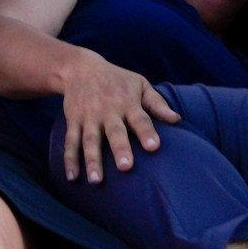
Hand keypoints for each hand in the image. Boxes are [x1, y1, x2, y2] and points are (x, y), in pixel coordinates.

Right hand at [58, 54, 181, 181]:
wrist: (80, 68)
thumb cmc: (117, 80)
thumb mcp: (140, 85)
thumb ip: (157, 104)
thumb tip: (177, 120)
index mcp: (128, 103)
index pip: (140, 119)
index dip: (147, 132)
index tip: (153, 147)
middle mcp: (108, 111)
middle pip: (114, 132)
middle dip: (120, 149)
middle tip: (126, 167)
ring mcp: (88, 117)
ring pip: (90, 141)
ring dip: (92, 160)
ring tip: (96, 180)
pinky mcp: (73, 122)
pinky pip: (71, 142)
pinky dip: (70, 159)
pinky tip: (72, 177)